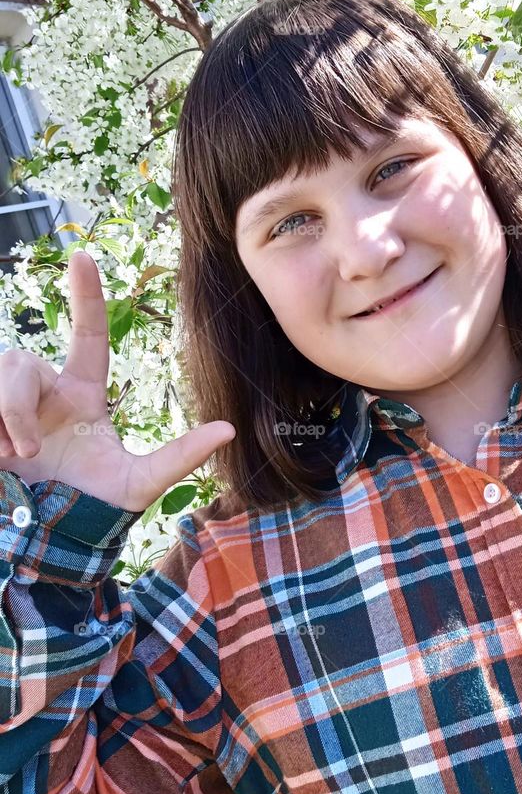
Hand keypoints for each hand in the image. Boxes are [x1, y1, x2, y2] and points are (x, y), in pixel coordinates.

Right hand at [0, 250, 234, 510]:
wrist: (47, 538)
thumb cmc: (90, 509)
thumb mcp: (138, 484)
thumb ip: (180, 456)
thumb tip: (228, 429)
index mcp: (81, 392)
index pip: (87, 332)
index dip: (86, 294)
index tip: (82, 256)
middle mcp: (44, 389)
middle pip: (20, 363)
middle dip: (16, 404)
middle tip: (28, 450)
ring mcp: (8, 403)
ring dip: (3, 416)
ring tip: (12, 457)